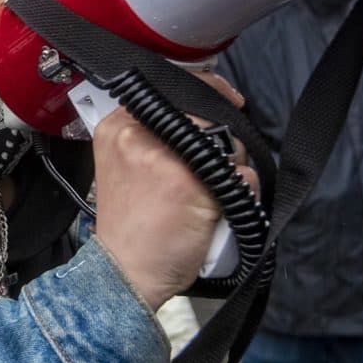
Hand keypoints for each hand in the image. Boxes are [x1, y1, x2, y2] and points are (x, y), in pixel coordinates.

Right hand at [95, 73, 246, 310]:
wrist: (124, 274)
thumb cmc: (131, 227)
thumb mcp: (124, 164)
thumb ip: (154, 135)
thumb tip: (210, 113)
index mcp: (117, 126)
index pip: (174, 87)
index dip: (210, 91)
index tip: (230, 101)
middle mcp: (139, 135)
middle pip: (207, 115)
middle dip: (222, 142)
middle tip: (209, 175)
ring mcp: (167, 158)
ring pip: (230, 144)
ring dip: (234, 169)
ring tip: (209, 197)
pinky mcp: (195, 185)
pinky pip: (244, 176)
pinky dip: (244, 193)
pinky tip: (220, 211)